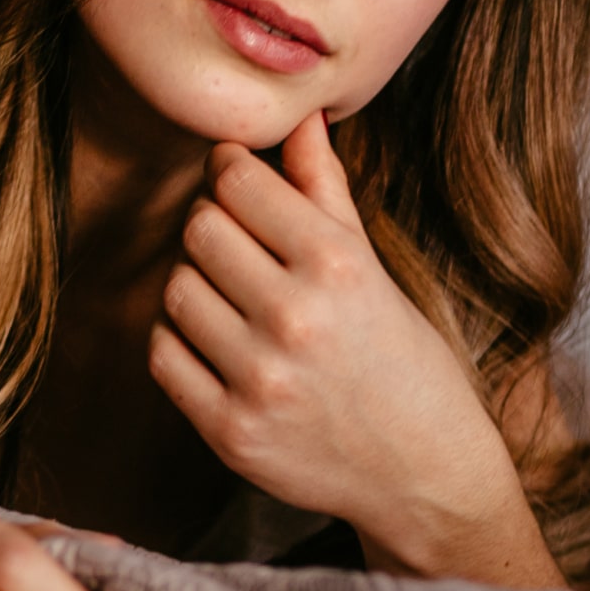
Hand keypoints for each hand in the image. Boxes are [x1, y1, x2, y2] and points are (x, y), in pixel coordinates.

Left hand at [147, 111, 561, 586]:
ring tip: (233, 299)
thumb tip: (299, 117)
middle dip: (214, 228)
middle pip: (200, 230)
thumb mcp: (373, 268)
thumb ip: (325, 191)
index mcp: (337, 266)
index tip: (237, 181)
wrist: (425, 474)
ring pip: (176, 289)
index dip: (231, 173)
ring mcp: (260, 379)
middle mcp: (296, 319)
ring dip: (195, 285)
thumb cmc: (402, 359)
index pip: (239, 182)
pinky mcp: (231, 432)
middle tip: (237, 246)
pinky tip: (218, 345)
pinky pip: (164, 355)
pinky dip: (181, 342)